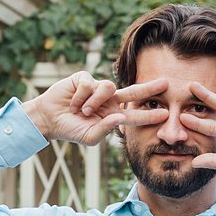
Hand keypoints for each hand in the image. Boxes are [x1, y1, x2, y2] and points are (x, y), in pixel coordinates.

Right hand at [22, 71, 168, 144]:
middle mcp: (109, 100)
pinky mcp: (84, 78)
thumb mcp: (89, 137)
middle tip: (166, 84)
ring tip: (82, 111)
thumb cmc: (71, 129)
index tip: (166, 115)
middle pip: (133, 92)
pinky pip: (90, 83)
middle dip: (149, 88)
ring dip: (95, 102)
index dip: (149, 114)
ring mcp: (97, 88)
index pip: (135, 114)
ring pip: (108, 87)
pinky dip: (81, 96)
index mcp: (113, 115)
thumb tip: (119, 117)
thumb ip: (105, 129)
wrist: (49, 119)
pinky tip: (73, 103)